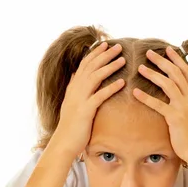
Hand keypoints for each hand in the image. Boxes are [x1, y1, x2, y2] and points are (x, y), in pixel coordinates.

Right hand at [54, 41, 125, 156]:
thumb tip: (75, 74)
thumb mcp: (70, 103)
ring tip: (123, 59)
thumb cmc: (71, 125)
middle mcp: (75, 90)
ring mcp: (80, 99)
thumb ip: (73, 87)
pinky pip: (100, 96)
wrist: (64, 142)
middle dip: (105, 55)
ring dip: (109, 67)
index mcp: (73, 87)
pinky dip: (111, 87)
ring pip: (95, 77)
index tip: (106, 44)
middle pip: (91, 66)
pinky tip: (122, 82)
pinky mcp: (86, 110)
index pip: (84, 64)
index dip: (95, 53)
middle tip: (118, 46)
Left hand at [133, 46, 187, 162]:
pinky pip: (158, 105)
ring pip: (168, 84)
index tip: (167, 49)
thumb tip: (176, 92)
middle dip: (162, 61)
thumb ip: (185, 100)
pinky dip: (146, 97)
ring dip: (153, 74)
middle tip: (148, 53)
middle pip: (175, 73)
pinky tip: (135, 92)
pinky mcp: (175, 118)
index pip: (185, 71)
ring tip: (140, 68)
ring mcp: (183, 107)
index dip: (176, 58)